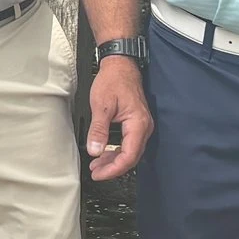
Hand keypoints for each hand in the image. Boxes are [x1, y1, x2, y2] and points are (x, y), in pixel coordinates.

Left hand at [85, 55, 151, 180]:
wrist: (120, 65)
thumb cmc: (114, 80)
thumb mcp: (101, 105)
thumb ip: (98, 130)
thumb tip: (95, 150)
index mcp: (138, 124)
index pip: (129, 156)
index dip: (114, 169)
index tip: (99, 174)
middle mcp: (143, 127)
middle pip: (131, 157)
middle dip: (113, 168)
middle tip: (96, 173)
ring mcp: (141, 126)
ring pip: (130, 152)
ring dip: (113, 160)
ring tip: (97, 165)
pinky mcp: (136, 124)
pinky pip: (128, 143)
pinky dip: (116, 151)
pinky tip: (104, 153)